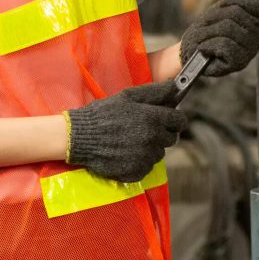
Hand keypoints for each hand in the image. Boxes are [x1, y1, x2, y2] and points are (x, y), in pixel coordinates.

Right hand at [66, 81, 187, 181]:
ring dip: (151, 148)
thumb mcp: (129, 96)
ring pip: (159, 153)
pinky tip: (126, 153)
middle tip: (145, 129)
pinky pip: (147, 167)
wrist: (78, 137)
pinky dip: (140, 162)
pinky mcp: (135, 172)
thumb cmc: (104, 113)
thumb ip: (156, 92)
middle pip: (171, 138)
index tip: (170, 120)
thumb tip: (175, 87)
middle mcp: (152, 139)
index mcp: (153, 118)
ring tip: (132, 140)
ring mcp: (144, 157)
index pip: (180, 121)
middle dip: (163, 133)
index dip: (175, 119)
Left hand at [179, 0, 258, 76]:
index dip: (250, 1)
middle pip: (236, 12)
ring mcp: (251, 49)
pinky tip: (205, 49)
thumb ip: (242, 0)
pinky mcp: (240, 62)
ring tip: (205, 39)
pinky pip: (224, 44)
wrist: (192, 51)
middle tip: (208, 26)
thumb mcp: (224, 8)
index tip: (237, 3)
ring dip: (208, 32)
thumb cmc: (209, 28)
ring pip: (228, 27)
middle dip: (215, 17)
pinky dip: (208, 45)